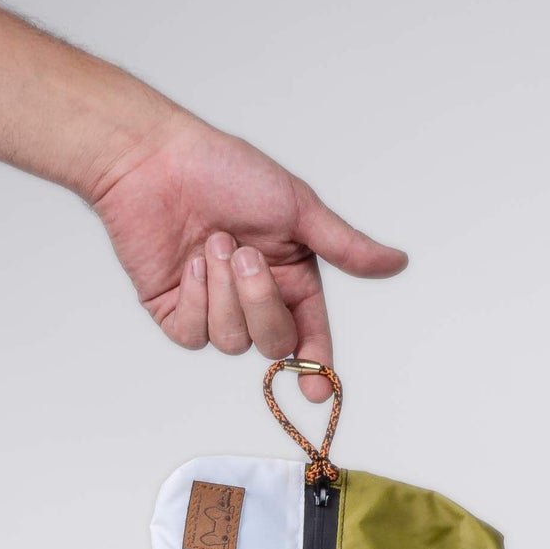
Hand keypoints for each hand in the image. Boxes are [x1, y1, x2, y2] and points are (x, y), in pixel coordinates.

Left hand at [90, 114, 406, 399]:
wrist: (155, 161)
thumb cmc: (222, 171)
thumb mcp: (297, 208)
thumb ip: (345, 247)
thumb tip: (395, 262)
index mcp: (290, 279)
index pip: (309, 336)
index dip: (314, 365)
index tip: (316, 387)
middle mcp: (254, 299)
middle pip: (272, 344)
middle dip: (260, 303)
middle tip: (245, 255)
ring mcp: (214, 308)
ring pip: (232, 341)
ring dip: (223, 292)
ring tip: (211, 244)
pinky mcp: (175, 311)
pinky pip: (193, 335)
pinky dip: (194, 299)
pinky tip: (189, 262)